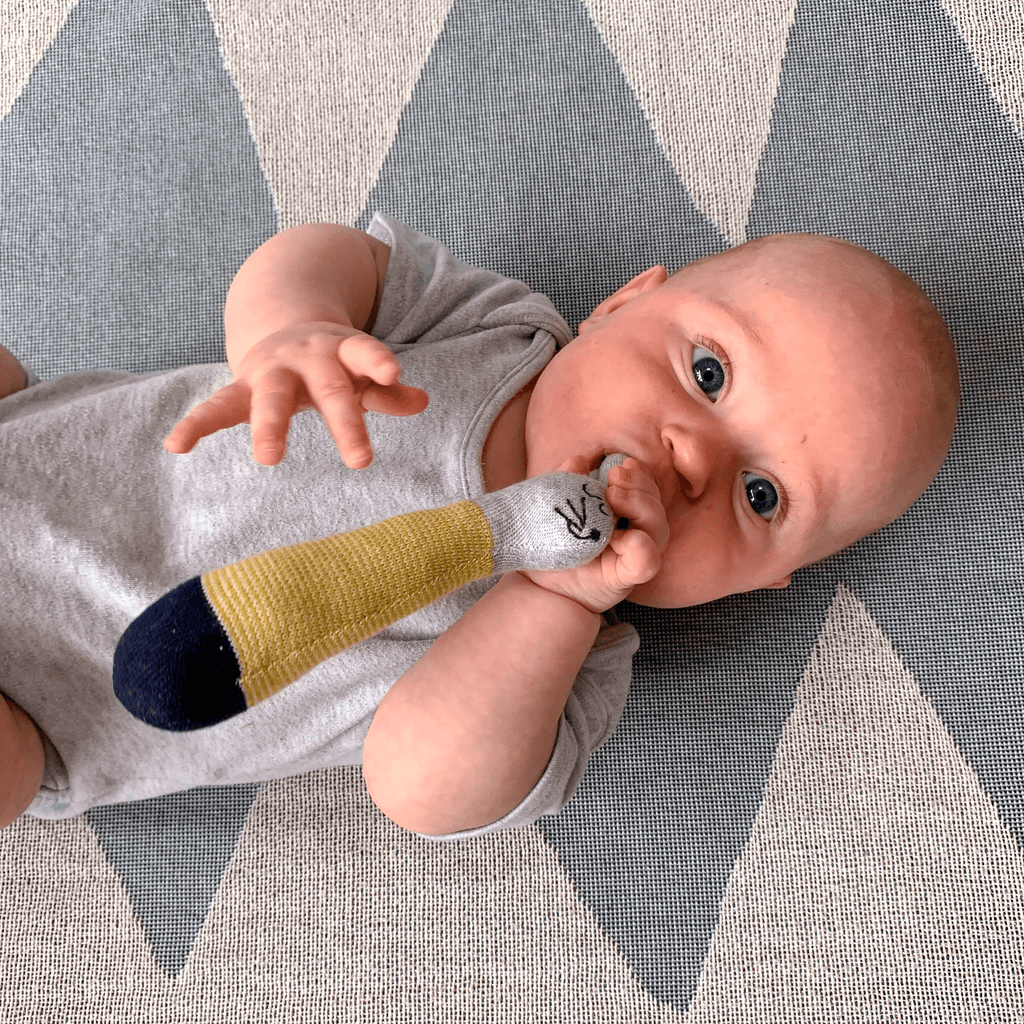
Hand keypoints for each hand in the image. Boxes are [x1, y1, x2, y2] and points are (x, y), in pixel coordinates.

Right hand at [164, 322, 428, 466]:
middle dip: (344, 423)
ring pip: (271, 400)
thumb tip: (421, 401)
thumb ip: (385, 389)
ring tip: (268, 458)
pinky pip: (216, 407)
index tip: (393, 374)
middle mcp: (307, 359)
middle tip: (362, 461)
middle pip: (329, 390)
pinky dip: (195, 424)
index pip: (364, 354)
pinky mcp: (242, 389)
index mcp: (342, 350)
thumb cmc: (334, 363)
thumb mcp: (362, 371)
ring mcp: (272, 373)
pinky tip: (175, 446)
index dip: (378, 362)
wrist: (284, 327)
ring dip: (270, 428)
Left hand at [518, 456, 668, 613]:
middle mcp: (635, 532)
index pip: (646, 488)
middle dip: (640, 486)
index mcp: (623, 513)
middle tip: (613, 478)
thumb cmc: (549, 542)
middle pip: (655, 505)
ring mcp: (633, 556)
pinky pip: (648, 562)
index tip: (619, 465)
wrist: (537, 582)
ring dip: (641, 507)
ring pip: (659, 528)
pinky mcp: (627, 578)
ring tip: (612, 498)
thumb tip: (580, 460)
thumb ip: (566, 480)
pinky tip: (617, 538)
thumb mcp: (553, 505)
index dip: (640, 474)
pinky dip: (639, 546)